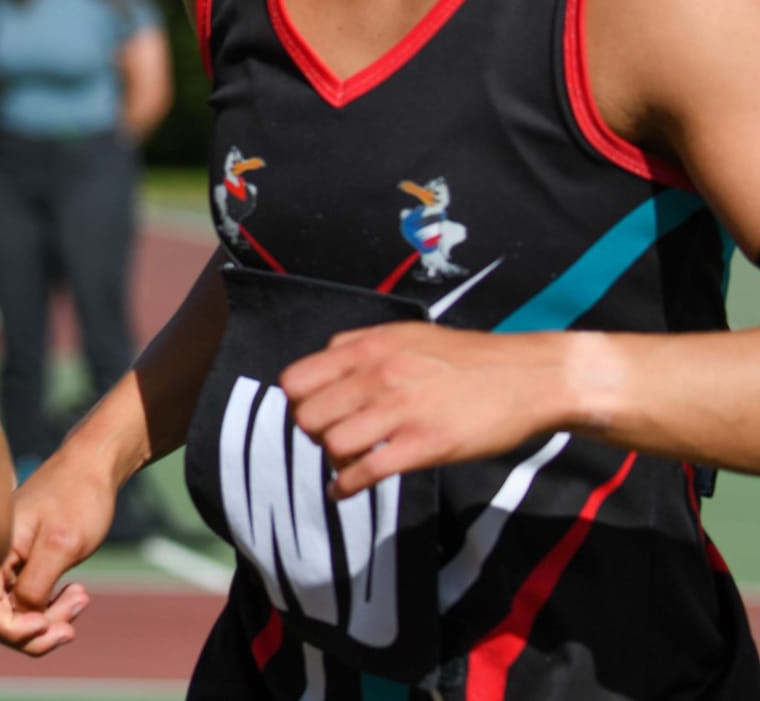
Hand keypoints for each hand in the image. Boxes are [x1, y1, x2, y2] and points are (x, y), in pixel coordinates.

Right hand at [0, 454, 102, 656]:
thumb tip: (22, 615)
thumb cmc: (77, 497)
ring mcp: (10, 564)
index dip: (11, 628)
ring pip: (15, 616)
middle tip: (70, 624)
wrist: (92, 468)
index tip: (46, 621)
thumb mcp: (61, 543)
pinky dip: (53, 609)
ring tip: (82, 599)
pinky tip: (77, 594)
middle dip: (33, 633)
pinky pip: (30, 603)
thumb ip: (35, 583)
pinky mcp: (27, 566)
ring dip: (48, 623)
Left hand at [281, 322, 569, 497]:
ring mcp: (401, 411)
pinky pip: (366, 472)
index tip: (314, 412)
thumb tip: (322, 364)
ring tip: (347, 462)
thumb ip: (359, 346)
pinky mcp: (425, 445)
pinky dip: (346, 487)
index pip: (296, 380)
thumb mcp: (405, 334)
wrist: (529, 376)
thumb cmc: (467, 358)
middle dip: (312, 434)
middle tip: (331, 438)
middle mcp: (377, 376)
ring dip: (333, 460)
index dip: (298, 402)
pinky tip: (344, 490)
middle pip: (307, 417)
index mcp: (368, 348)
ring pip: (332, 445)